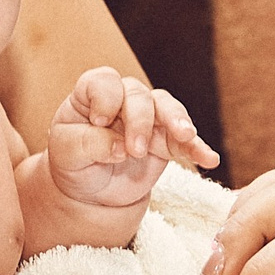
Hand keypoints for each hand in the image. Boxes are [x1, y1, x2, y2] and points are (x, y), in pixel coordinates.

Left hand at [45, 67, 219, 208]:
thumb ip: (88, 145)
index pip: (104, 82)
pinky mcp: (165, 141)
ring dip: (177, 121)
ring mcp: (148, 118)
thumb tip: (120, 147)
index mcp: (92, 95)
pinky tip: (208, 158)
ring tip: (185, 136)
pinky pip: (185, 139)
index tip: (100, 122)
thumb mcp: (66, 155)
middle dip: (140, 121)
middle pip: (138, 95)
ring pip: (167, 107)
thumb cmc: (74, 163)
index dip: (105, 98)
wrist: (91, 192)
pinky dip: (197, 148)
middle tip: (134, 150)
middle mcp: (122, 100)